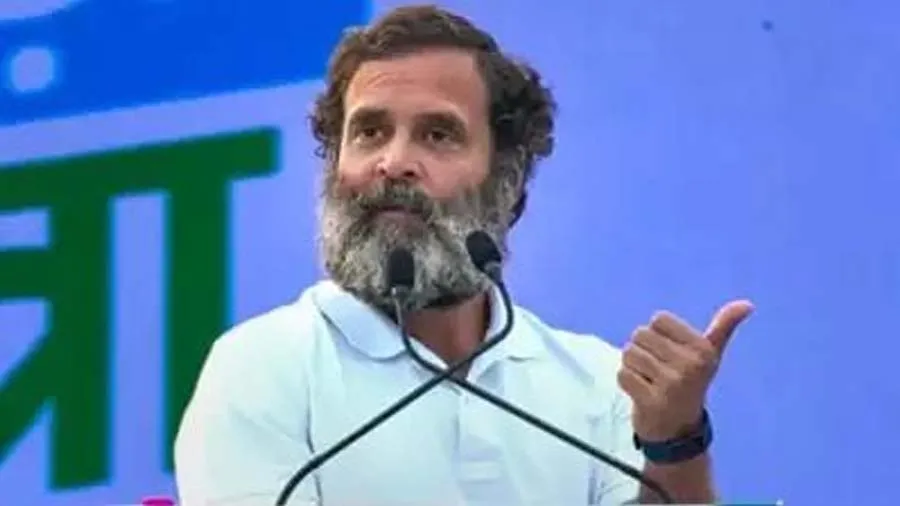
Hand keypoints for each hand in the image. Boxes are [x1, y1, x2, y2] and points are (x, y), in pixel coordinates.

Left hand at [617, 300, 753, 440]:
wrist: (679, 430)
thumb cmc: (691, 384)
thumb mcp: (710, 355)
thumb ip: (723, 327)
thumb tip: (747, 304)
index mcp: (703, 350)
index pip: (658, 320)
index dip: (657, 334)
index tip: (669, 353)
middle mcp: (690, 366)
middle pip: (640, 335)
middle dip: (643, 350)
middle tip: (657, 370)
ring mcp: (671, 385)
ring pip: (629, 353)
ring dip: (633, 366)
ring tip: (649, 380)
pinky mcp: (651, 401)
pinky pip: (623, 375)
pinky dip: (627, 382)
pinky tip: (641, 392)